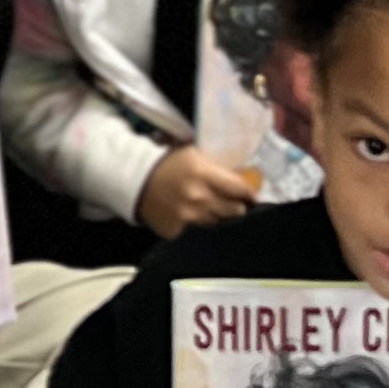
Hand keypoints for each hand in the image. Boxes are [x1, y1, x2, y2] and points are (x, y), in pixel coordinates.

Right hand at [136, 143, 263, 239]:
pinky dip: (199, 225)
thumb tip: (245, 181)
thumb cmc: (168, 164)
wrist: (136, 181)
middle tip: (236, 205)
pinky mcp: (178, 232)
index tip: (253, 196)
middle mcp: (198, 198)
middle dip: (237, 207)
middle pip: (234, 211)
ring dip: (219, 217)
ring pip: (218, 223)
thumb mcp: (195, 155)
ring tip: (214, 209)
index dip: (250, 194)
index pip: (240, 189)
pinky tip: (194, 216)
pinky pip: (199, 232)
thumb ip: (219, 168)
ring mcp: (188, 217)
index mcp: (203, 174)